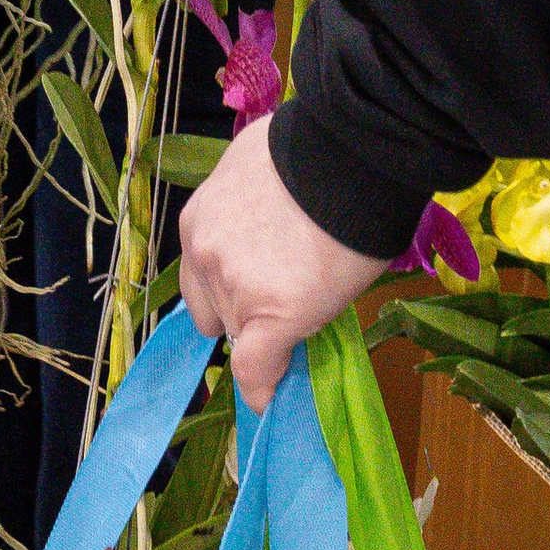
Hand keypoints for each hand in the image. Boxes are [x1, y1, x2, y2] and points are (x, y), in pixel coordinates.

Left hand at [178, 117, 390, 411]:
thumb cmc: (316, 153)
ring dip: (266, 329)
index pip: (199, 276)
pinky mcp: (268, 317)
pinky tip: (273, 396)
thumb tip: (265, 227)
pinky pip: (255, 369)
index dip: (227, 291)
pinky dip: (263, 386)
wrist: (350, 156)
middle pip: (213, 308)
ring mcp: (233, 287)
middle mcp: (204, 254)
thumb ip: (247, 210)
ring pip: (240, 333)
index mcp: (198, 218)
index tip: (248, 302)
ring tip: (313, 302)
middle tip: (284, 297)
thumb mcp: (259, 172)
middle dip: (240, 310)